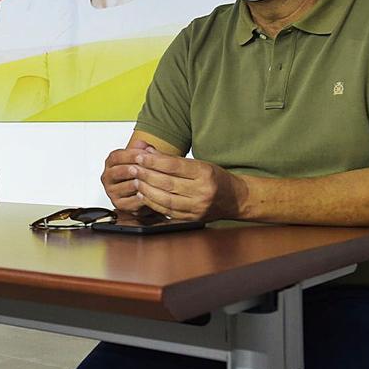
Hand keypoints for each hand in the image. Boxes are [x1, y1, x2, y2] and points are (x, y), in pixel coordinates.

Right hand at [101, 140, 156, 213]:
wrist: (141, 193)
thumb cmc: (139, 174)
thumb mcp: (140, 159)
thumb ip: (141, 150)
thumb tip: (143, 144)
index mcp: (110, 164)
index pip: (116, 157)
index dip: (131, 154)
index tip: (144, 153)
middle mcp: (108, 177)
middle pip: (119, 171)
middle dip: (135, 168)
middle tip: (147, 167)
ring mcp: (112, 191)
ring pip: (126, 186)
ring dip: (140, 183)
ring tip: (152, 179)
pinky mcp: (119, 204)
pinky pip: (130, 201)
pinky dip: (141, 197)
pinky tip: (150, 192)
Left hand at [132, 153, 248, 221]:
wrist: (235, 199)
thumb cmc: (216, 179)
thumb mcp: (199, 163)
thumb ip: (172, 158)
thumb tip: (148, 150)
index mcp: (205, 173)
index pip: (175, 166)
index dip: (154, 161)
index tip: (140, 156)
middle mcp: (203, 191)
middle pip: (168, 183)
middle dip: (147, 175)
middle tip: (133, 168)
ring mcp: (197, 207)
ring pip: (166, 199)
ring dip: (147, 190)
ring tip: (136, 181)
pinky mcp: (192, 218)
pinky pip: (168, 211)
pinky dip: (153, 203)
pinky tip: (144, 195)